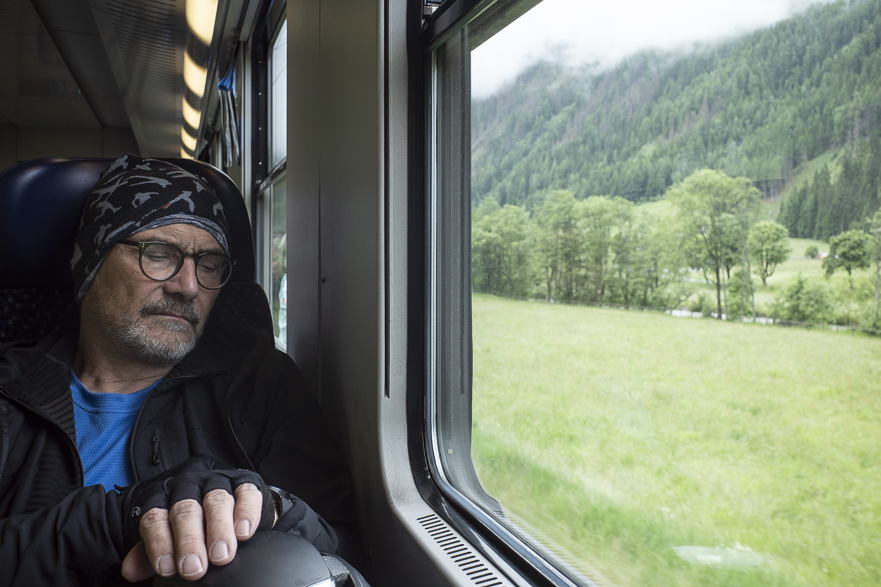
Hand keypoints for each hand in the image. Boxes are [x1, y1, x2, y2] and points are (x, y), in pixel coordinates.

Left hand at [107, 455, 274, 581]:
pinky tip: (244, 532)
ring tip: (221, 555)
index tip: (167, 569)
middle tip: (194, 568)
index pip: (154, 518)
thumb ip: (149, 551)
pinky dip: (246, 512)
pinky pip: (246, 492)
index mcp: (161, 497)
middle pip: (185, 509)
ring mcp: (217, 480)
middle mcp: (187, 484)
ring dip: (219, 529)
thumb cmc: (193, 524)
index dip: (159, 544)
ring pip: (216, 500)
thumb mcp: (167, 536)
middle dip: (189, 541)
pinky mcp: (245, 480)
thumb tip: (130, 570)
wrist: (228, 503)